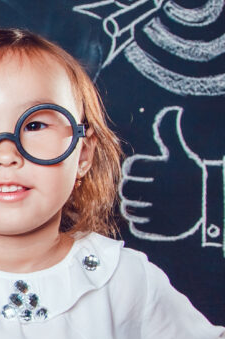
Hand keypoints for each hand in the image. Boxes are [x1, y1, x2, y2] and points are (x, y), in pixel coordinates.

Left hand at [120, 106, 203, 239]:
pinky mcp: (161, 227)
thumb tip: (171, 111)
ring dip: (133, 204)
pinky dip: (140, 221)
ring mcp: (162, 210)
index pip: (132, 169)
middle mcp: (162, 190)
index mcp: (164, 170)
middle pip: (127, 188)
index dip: (135, 170)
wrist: (211, 203)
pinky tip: (151, 214)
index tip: (145, 172)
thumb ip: (170, 133)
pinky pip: (137, 224)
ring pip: (130, 207)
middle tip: (140, 187)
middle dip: (130, 187)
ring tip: (144, 200)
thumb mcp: (181, 154)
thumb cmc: (191, 176)